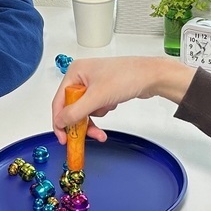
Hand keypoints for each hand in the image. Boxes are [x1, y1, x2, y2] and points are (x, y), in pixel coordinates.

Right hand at [52, 57, 195, 142]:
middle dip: (81, 123)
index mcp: (75, 72)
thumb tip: (60, 122)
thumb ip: (76, 112)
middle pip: (72, 107)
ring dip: (93, 120)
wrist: (152, 76)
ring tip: (102, 130)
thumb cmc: (127, 77)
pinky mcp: (104, 89)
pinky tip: (112, 105)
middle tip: (88, 137)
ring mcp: (93, 83)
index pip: (59, 101)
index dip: (60, 121)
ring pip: (84, 110)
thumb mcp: (97, 97)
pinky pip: (95, 107)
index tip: (64, 138)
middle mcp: (82, 76)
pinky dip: (102, 111)